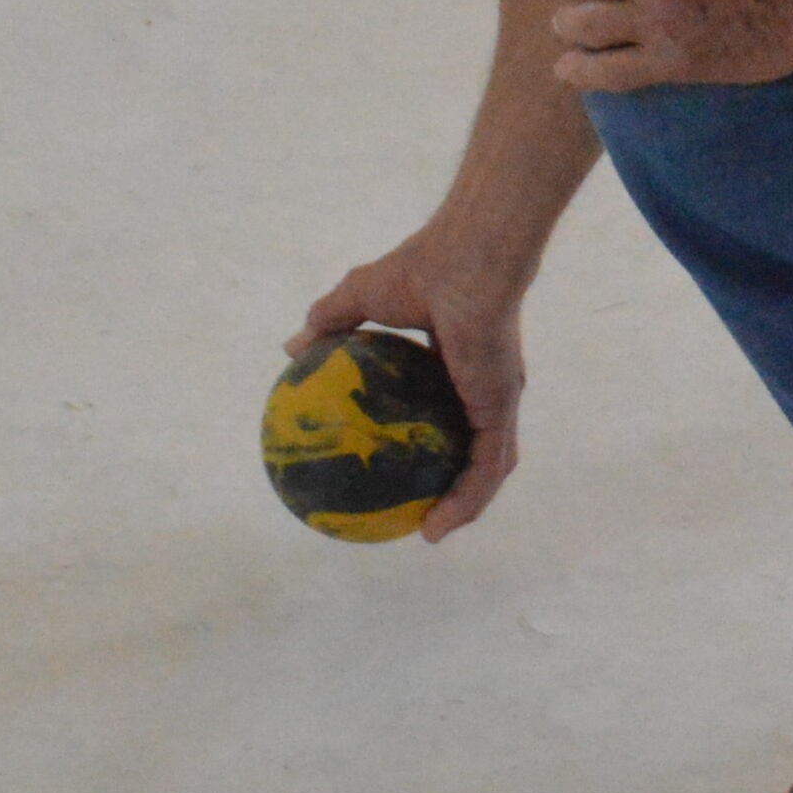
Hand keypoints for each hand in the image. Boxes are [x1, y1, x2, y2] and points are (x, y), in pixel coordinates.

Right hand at [299, 224, 533, 536]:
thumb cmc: (420, 267)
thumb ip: (328, 320)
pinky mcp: (501, 409)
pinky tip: (440, 527)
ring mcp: (499, 399)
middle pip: (476, 444)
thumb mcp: (360, 296)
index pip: (452, 406)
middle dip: (456, 480)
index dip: (432, 435)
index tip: (403, 459)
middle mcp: (487, 385)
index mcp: (462, 360)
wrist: (465, 259)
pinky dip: (468, 501)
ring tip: (431, 533)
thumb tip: (291, 347)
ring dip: (465, 504)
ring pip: (487, 467)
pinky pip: (487, 469)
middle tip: (421, 508)